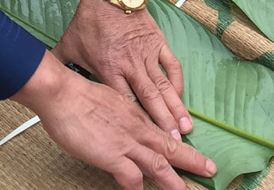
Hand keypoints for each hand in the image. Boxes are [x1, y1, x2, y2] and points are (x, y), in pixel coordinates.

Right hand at [14, 52, 215, 189]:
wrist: (63, 93)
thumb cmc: (78, 96)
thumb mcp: (108, 101)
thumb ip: (119, 116)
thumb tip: (121, 126)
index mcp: (135, 115)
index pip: (162, 132)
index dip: (178, 142)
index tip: (190, 147)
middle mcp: (136, 128)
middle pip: (170, 146)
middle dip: (191, 159)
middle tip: (210, 168)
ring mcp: (126, 142)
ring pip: (158, 163)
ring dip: (174, 180)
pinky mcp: (112, 155)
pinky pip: (131, 178)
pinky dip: (138, 189)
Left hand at [54, 0, 190, 136]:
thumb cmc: (88, 19)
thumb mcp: (69, 45)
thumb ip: (60, 65)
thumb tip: (45, 80)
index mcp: (108, 68)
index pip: (124, 101)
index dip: (135, 122)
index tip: (143, 140)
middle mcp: (130, 65)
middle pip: (149, 99)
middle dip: (162, 123)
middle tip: (175, 144)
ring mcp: (146, 53)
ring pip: (163, 86)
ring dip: (174, 107)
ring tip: (185, 127)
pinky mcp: (157, 41)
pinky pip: (171, 65)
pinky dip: (177, 82)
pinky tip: (180, 97)